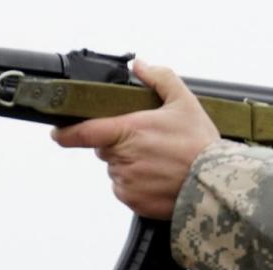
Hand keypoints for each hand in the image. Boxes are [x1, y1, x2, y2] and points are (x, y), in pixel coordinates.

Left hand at [51, 60, 219, 219]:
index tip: (58, 132)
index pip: (83, 133)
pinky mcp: (132, 201)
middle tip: (149, 143)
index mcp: (128, 131)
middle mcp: (122, 158)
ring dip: (129, 165)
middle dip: (120, 145)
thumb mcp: (184, 102)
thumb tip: (140, 66)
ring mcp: (125, 182)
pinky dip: (136, 185)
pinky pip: (125, 190)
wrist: (214, 185)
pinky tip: (157, 179)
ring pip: (116, 170)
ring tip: (158, 163)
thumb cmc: (200, 145)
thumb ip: (159, 79)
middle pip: (105, 149)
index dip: (66, 133)